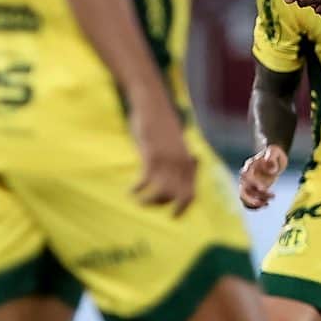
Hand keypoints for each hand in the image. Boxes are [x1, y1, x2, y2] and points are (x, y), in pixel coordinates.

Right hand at [128, 92, 196, 214]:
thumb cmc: (162, 124)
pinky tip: (130, 191)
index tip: (173, 216)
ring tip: (138, 201)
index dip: (182, 208)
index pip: (191, 194)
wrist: (153, 104)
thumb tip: (176, 177)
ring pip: (163, 192)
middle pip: (178, 197)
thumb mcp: (176, 145)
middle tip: (149, 205)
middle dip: (164, 206)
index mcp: (188, 162)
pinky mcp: (152, 155)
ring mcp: (168, 160)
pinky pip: (146, 180)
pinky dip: (137, 189)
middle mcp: (181, 164)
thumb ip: (179, 161)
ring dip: (149, 201)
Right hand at [238, 143, 287, 209]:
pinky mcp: (254, 189)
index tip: (264, 189)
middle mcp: (247, 176)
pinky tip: (266, 204)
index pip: (246, 176)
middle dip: (251, 199)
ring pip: (246, 198)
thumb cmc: (275, 153)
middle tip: (264, 202)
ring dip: (255, 203)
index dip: (253, 184)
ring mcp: (249, 183)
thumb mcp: (275, 152)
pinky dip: (255, 206)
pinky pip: (249, 201)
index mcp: (249, 165)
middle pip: (243, 190)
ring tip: (268, 202)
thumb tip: (271, 171)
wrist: (276, 157)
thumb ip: (271, 158)